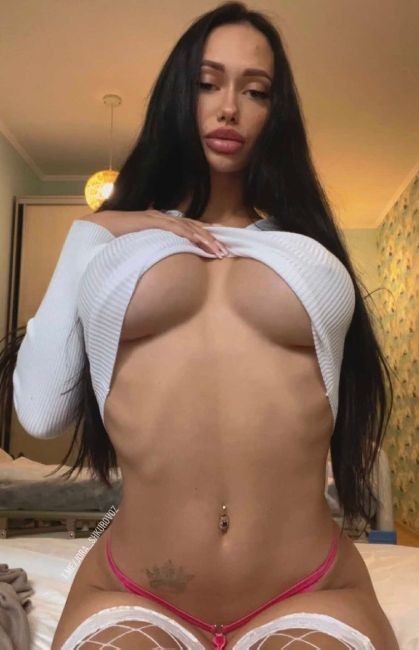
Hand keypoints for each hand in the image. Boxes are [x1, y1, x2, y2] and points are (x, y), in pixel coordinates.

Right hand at [82, 210, 229, 257]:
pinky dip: (188, 233)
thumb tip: (164, 269)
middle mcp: (163, 218)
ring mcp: (157, 218)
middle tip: (225, 252)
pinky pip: (173, 227)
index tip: (219, 249)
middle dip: (211, 240)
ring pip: (187, 227)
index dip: (206, 238)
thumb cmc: (118, 241)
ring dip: (204, 238)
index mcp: (163, 224)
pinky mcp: (150, 220)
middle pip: (193, 228)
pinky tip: (199, 241)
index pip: (190, 230)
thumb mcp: (143, 248)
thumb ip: (155, 253)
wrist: (98, 228)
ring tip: (217, 250)